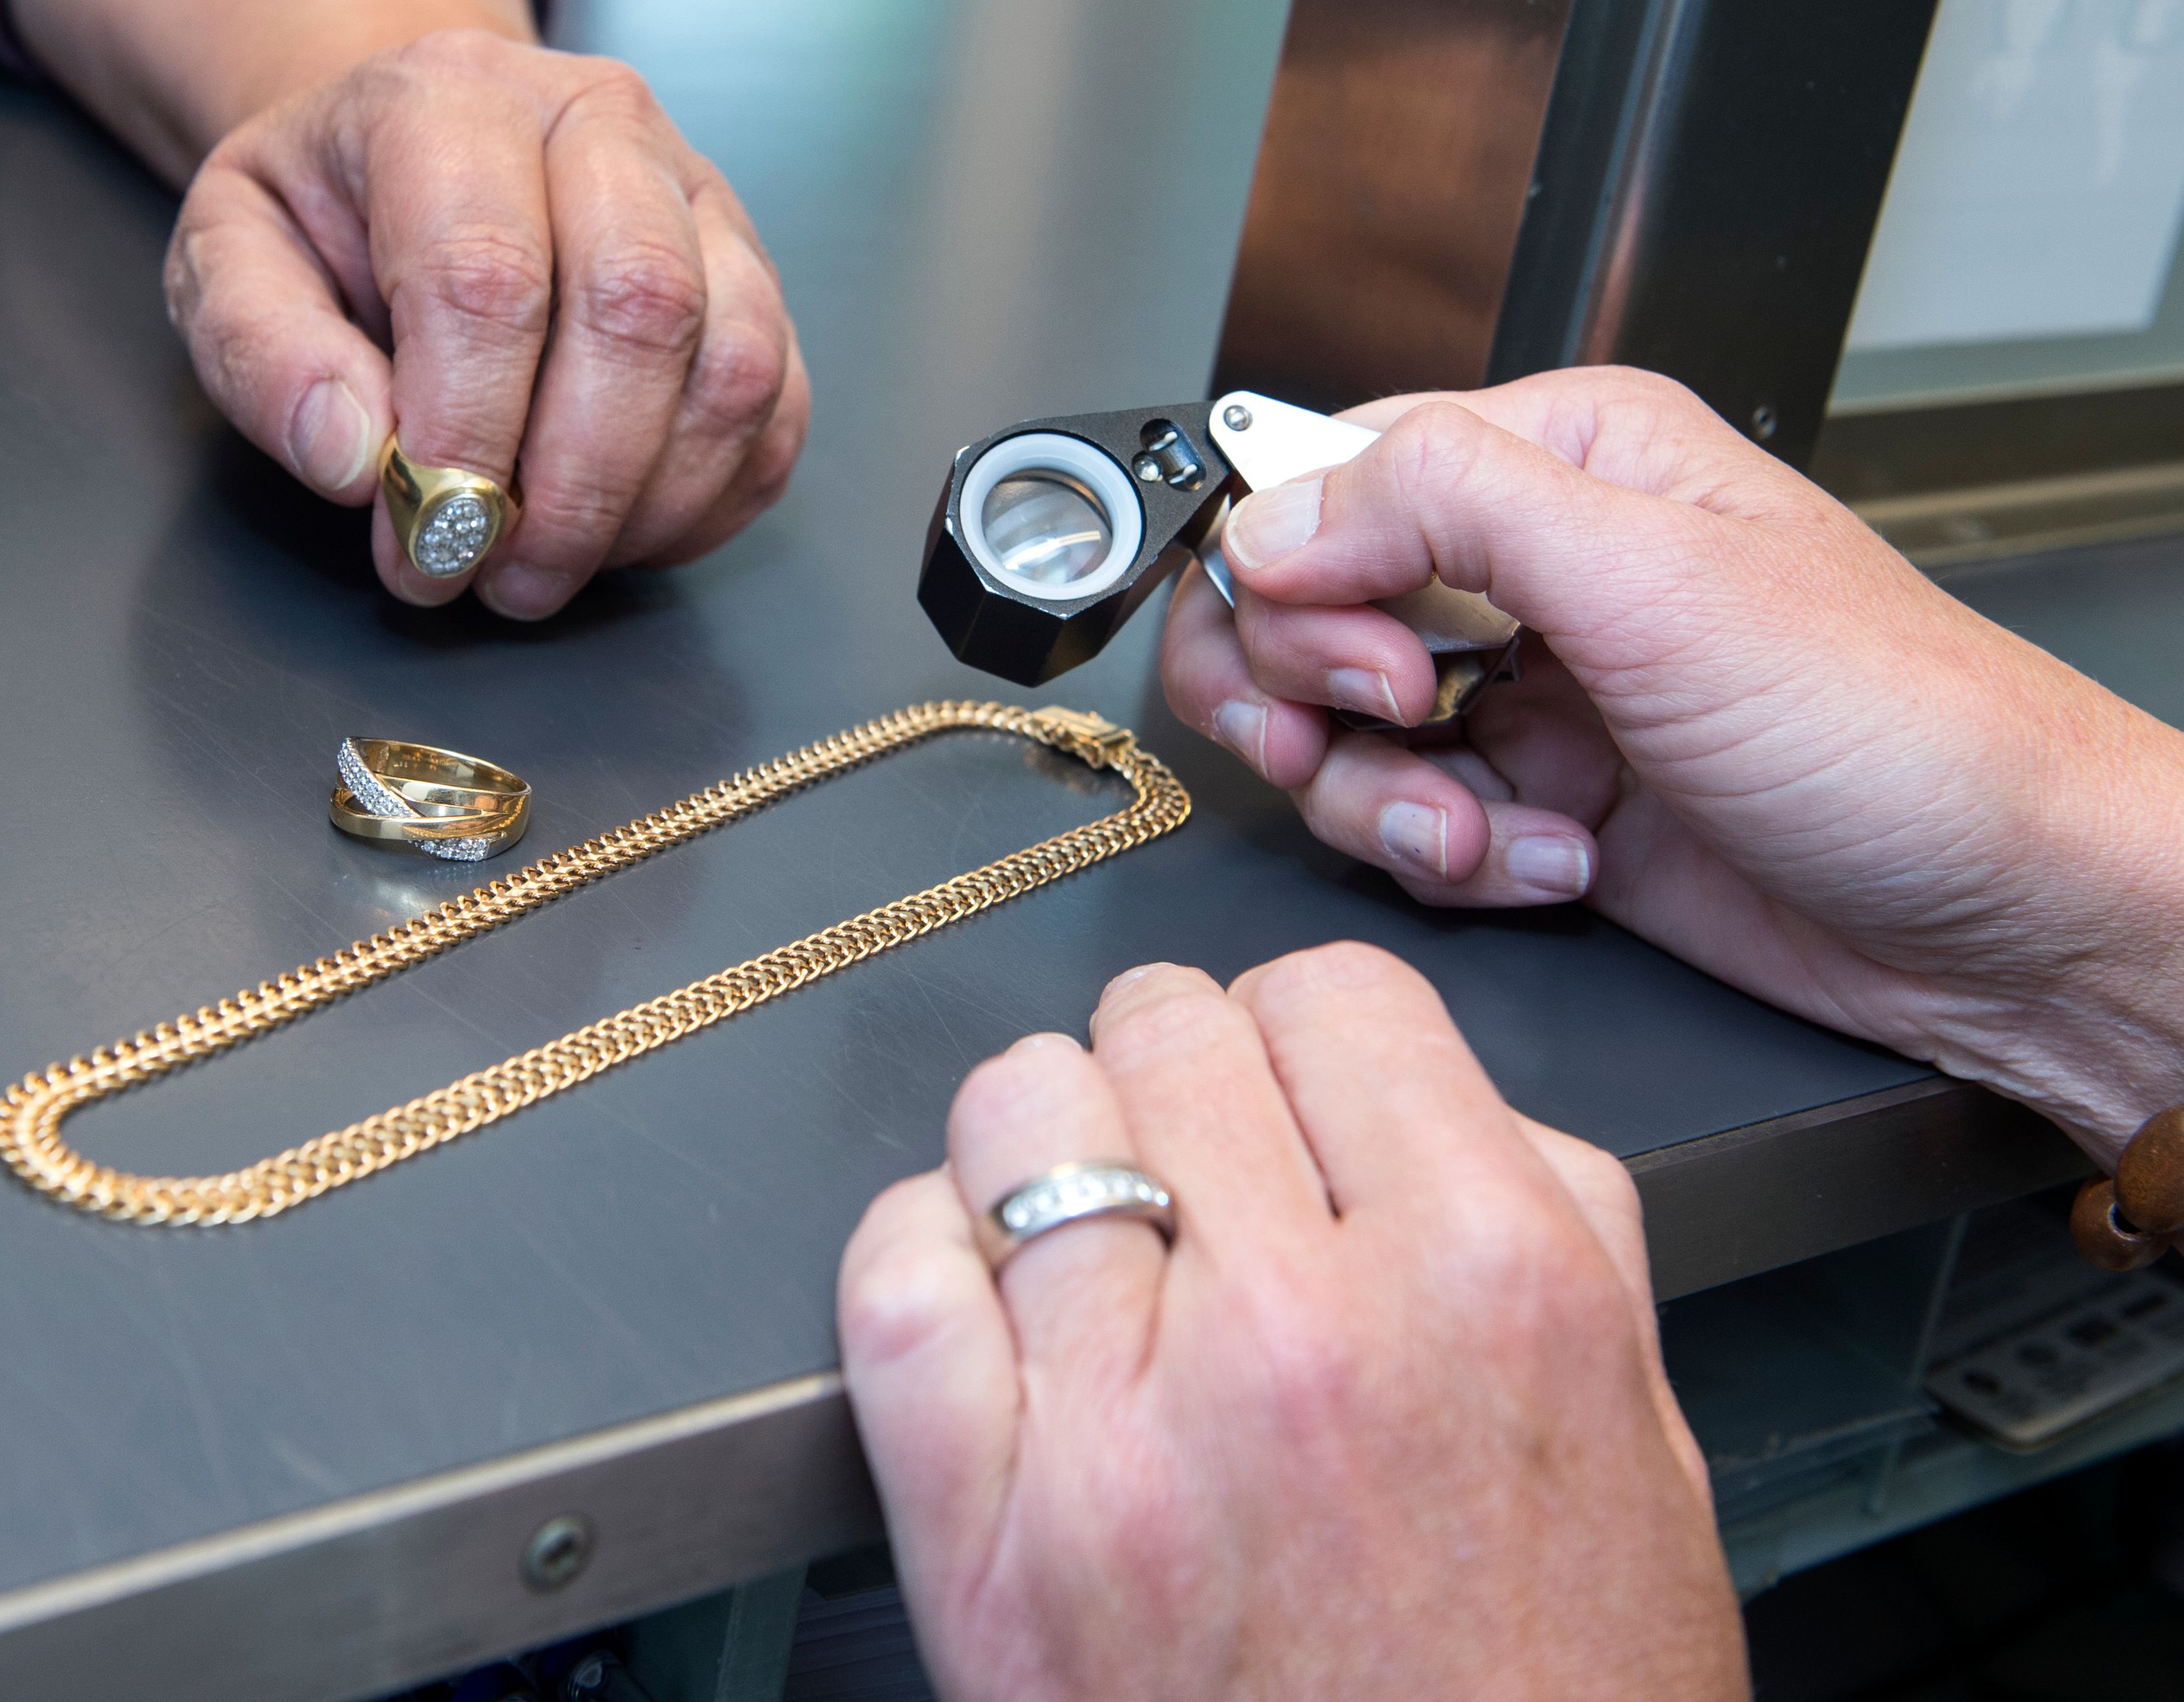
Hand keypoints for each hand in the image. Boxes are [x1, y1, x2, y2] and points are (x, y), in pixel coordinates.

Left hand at [166, 33, 806, 614]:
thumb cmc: (332, 217)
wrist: (419, 159)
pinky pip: (775, 411)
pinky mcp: (757, 282)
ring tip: (554, 567)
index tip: (421, 537)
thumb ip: (266, 353)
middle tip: (499, 576)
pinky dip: (707, 504)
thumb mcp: (231, 257)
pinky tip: (623, 535)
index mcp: (457, 100)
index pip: (488, 275)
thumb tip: (357, 459)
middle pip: (639, 308)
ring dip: (646, 507)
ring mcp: (703, 202)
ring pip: (731, 368)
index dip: (464, 434)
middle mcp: (604, 127)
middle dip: (572, 487)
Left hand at [839, 947, 1745, 1701]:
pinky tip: (986, 1299)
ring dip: (1048, 1146)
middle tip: (1197, 1161)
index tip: (1293, 1085)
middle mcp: (1306, 1330)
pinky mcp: (986, 1539)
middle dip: (1181, 1075)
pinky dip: (924, 1252)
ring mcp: (1127, 1430)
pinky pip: (896, 1278)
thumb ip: (1552, 1226)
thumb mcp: (1640, 1447)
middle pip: (1165, 1028)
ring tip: (1092, 1230)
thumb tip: (1423, 1096)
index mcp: (1492, 1282)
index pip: (1335, 997)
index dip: (1307, 1033)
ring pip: (1018, 1113)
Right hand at [1161, 367, 2183, 1159]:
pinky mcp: (1536, 803)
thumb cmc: (1897, 727)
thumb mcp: (1655, 578)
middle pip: (1301, 612)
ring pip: (1336, 737)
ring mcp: (1530, 692)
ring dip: (1387, 804)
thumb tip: (1270, 518)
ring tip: (1483, 833)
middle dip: (1317, 700)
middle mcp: (1530, 568)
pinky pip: (1409, 829)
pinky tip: (1551, 863)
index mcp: (1563, 460)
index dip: (1293, 577)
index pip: (1325, 478)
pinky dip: (1457, 864)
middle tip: (1400, 735)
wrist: (2003, 915)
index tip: (1357, 660)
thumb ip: (1443, 511)